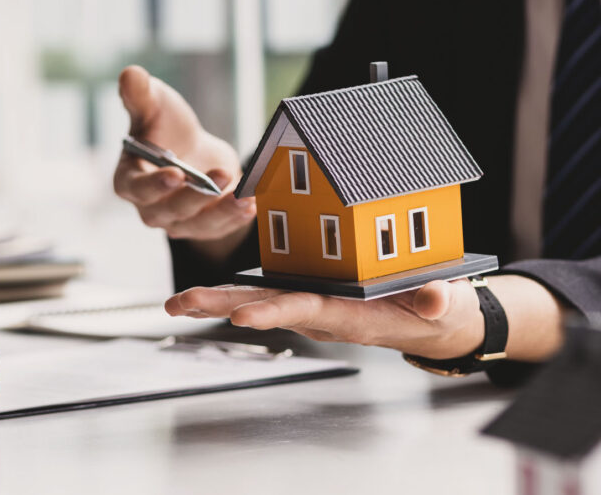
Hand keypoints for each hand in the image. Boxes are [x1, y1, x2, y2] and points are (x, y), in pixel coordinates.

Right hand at [114, 65, 254, 260]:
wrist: (195, 149)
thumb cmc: (166, 127)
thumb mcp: (155, 105)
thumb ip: (140, 94)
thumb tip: (129, 74)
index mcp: (129, 180)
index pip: (137, 188)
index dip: (154, 184)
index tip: (176, 173)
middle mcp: (150, 207)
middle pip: (169, 210)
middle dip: (196, 195)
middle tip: (221, 176)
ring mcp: (178, 222)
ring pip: (198, 224)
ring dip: (222, 211)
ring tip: (245, 197)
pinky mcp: (205, 227)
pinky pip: (221, 228)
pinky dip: (237, 217)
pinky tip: (253, 203)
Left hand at [166, 280, 484, 359]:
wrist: (426, 322)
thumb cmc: (430, 311)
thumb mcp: (439, 306)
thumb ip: (436, 301)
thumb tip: (437, 300)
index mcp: (346, 315)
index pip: (303, 311)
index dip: (273, 314)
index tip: (241, 318)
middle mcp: (318, 312)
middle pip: (263, 307)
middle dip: (220, 306)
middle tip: (180, 304)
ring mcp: (310, 304)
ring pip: (256, 300)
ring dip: (216, 300)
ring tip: (177, 301)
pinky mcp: (308, 295)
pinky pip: (266, 294)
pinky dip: (235, 293)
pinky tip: (206, 296)